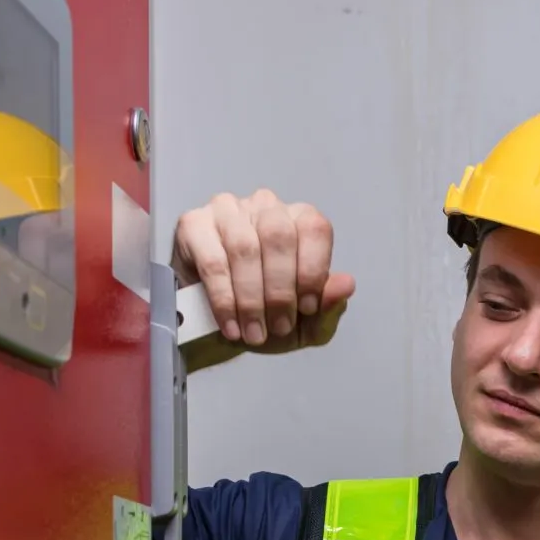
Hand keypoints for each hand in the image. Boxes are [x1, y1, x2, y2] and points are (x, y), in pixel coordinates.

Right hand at [172, 190, 354, 357]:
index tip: (306, 309)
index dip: (312, 272)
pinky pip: (212, 260)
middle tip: (277, 327)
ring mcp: (227, 210)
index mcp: (299, 219)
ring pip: (244, 248)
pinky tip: (231, 324)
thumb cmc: (265, 315)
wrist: (216, 326)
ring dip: (251, 298)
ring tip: (253, 332)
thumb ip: (329, 305)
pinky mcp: (193, 224)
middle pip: (278, 237)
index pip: (314, 230)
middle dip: (280, 290)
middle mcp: (265, 206)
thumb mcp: (307, 322)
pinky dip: (224, 298)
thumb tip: (346, 284)